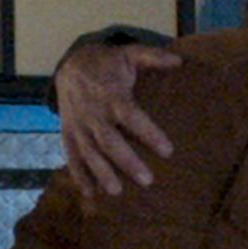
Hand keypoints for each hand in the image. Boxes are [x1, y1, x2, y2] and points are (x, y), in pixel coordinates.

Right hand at [57, 42, 180, 198]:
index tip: (168, 150)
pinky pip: (71, 155)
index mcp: (112, 95)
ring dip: (101, 173)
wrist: (70, 64)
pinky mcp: (69, 133)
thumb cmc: (107, 64)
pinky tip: (89, 194)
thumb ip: (152, 57)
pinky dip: (78, 175)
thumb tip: (179, 61)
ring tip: (116, 192)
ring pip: (90, 152)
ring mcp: (79, 125)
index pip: (131, 116)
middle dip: (127, 161)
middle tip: (148, 180)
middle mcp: (94, 113)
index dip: (149, 133)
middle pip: (110, 141)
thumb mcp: (128, 54)